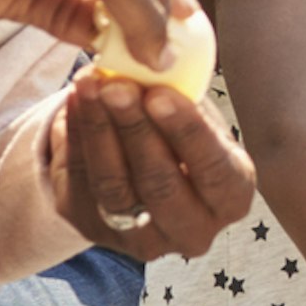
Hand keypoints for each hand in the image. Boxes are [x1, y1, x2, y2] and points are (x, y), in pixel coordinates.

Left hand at [46, 68, 256, 258]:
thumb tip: (152, 67)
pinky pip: (79, 185)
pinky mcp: (95, 230)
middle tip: (115, 86)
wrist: (148, 165)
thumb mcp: (197, 116)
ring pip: (114, 187)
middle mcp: (191, 230)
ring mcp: (141, 239)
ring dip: (98, 131)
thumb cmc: (183, 134)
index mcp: (230, 198)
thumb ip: (183, 98)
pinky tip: (76, 101)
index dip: (186, 132)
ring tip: (89, 85)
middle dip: (134, 129)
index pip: (213, 169)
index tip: (159, 94)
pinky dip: (75, 139)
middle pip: (159, 184)